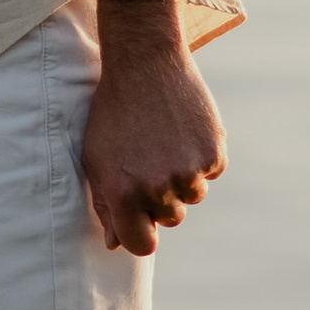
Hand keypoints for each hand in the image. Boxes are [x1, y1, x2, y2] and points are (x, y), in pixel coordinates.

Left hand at [80, 0, 226, 257]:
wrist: (143, 64)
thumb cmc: (112, 113)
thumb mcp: (96, 158)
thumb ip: (106, 204)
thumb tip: (115, 244)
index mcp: (123, 194)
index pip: (142, 245)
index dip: (142, 234)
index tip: (142, 220)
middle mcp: (157, 189)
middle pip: (171, 219)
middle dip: (161, 199)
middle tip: (148, 160)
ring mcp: (189, 172)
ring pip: (193, 195)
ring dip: (183, 176)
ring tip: (164, 139)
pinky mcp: (213, 153)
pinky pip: (212, 170)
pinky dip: (202, 155)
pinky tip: (183, 129)